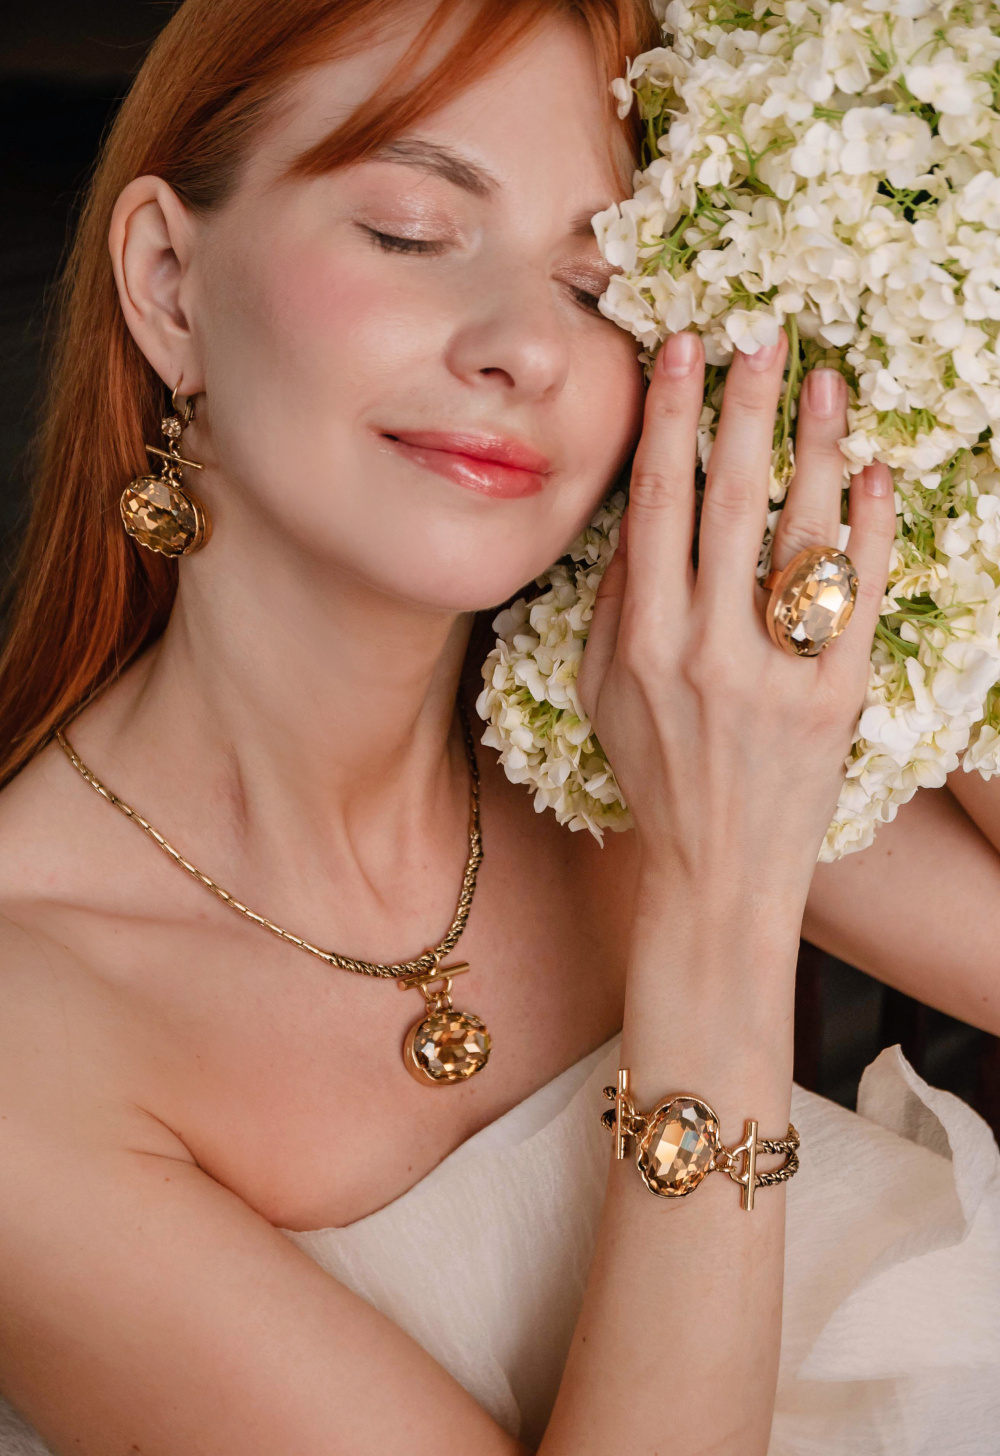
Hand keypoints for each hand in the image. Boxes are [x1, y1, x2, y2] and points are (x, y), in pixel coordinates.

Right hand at [577, 329, 895, 908]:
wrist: (718, 869)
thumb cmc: (654, 773)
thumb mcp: (601, 690)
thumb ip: (617, 600)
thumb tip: (643, 509)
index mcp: (646, 641)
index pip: (659, 503)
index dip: (670, 417)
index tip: (683, 350)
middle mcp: (709, 649)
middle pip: (730, 502)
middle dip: (744, 409)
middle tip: (761, 336)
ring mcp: (779, 674)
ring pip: (800, 537)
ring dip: (815, 450)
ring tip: (827, 382)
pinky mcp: (839, 697)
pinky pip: (860, 598)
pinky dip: (872, 531)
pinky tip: (875, 474)